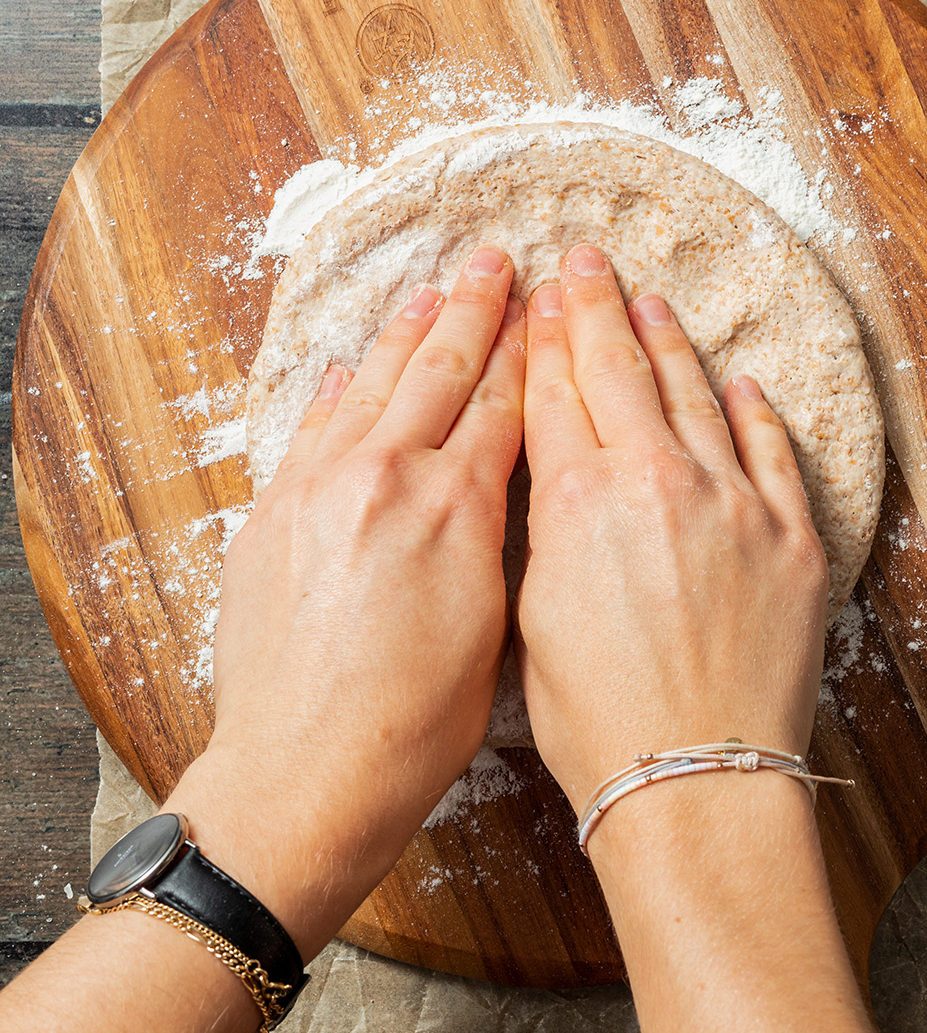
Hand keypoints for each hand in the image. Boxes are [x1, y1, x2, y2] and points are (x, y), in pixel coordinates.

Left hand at [164, 245, 525, 958]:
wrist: (305, 773)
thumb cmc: (413, 729)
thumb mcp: (493, 630)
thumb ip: (493, 539)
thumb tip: (491, 484)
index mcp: (458, 509)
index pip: (504, 405)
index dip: (529, 351)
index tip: (547, 308)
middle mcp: (389, 478)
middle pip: (441, 371)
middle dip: (475, 310)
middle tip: (496, 259)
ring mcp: (322, 489)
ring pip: (374, 386)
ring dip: (408, 332)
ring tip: (435, 287)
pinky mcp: (274, 514)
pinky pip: (312, 430)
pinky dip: (338, 393)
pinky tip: (353, 368)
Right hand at [515, 245, 828, 816]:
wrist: (698, 777)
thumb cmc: (600, 724)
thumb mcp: (535, 620)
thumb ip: (548, 533)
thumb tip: (561, 482)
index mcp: (578, 502)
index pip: (555, 394)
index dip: (544, 339)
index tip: (537, 297)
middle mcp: (656, 482)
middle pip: (621, 370)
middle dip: (595, 306)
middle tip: (585, 259)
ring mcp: (733, 503)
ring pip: (696, 396)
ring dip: (671, 342)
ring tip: (652, 301)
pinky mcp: (792, 537)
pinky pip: (773, 452)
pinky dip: (754, 412)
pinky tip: (739, 383)